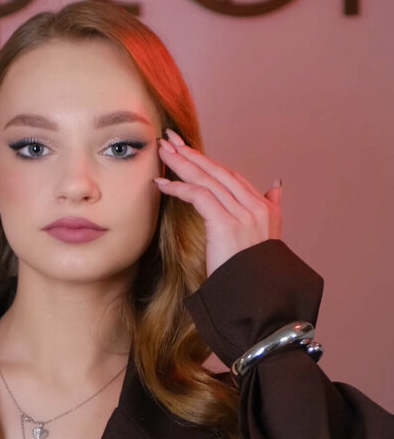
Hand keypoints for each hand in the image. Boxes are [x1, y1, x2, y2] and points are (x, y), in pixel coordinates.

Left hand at [156, 129, 282, 277]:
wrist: (257, 298)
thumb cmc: (253, 276)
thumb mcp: (267, 239)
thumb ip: (272, 208)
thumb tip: (276, 185)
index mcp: (265, 208)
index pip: (232, 176)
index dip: (209, 162)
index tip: (188, 151)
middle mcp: (256, 206)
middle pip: (218, 171)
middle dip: (192, 154)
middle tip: (169, 140)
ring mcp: (243, 214)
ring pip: (207, 180)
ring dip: (182, 164)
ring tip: (162, 152)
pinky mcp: (226, 223)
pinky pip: (199, 196)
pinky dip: (179, 188)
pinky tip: (162, 184)